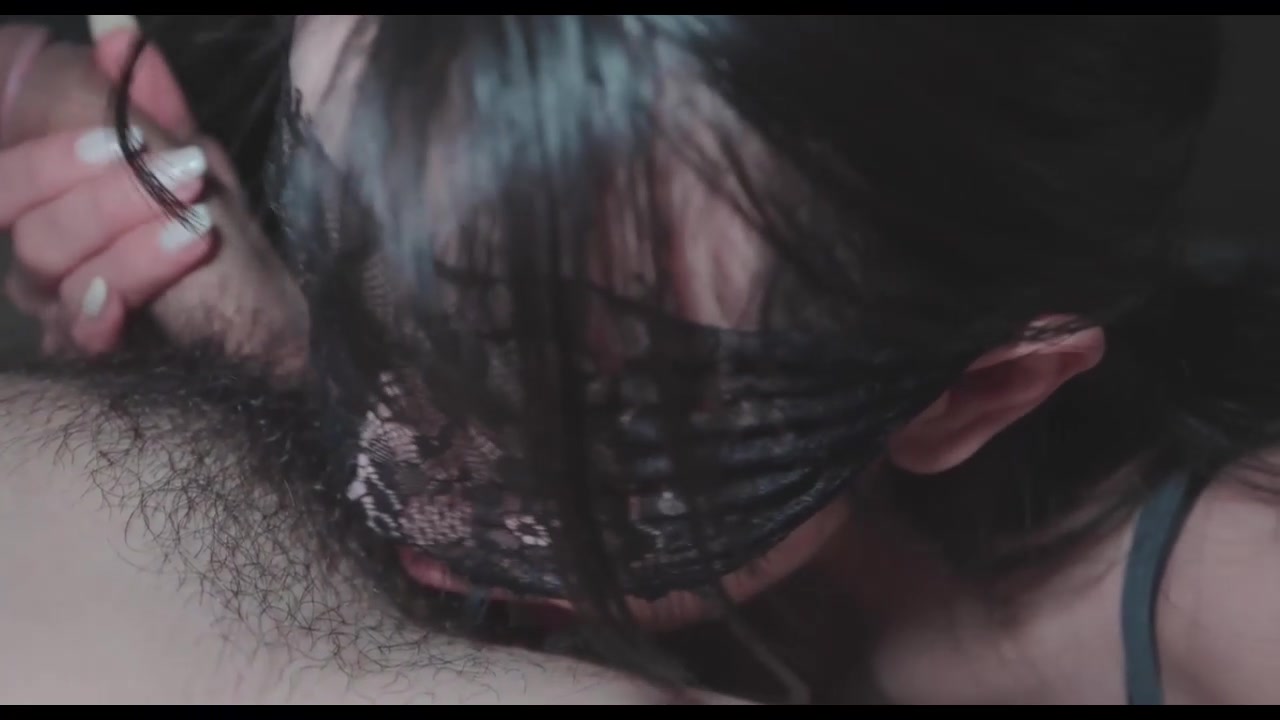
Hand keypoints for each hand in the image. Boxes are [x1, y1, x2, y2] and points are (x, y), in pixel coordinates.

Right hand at [0, 17, 307, 369]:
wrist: (277, 330)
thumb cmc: (229, 248)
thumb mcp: (195, 165)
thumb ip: (149, 110)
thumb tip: (119, 38)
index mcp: (58, 204)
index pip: (9, 175)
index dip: (49, 152)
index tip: (119, 139)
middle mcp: (46, 256)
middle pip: (23, 215)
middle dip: (105, 189)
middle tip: (183, 175)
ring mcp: (62, 307)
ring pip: (48, 261)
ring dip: (130, 237)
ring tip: (200, 226)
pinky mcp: (93, 352)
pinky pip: (76, 329)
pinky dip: (107, 303)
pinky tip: (132, 296)